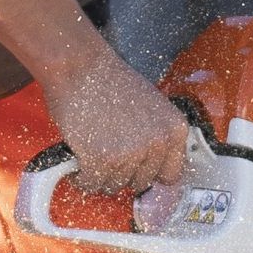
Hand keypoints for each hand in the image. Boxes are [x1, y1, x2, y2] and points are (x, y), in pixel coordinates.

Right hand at [45, 38, 191, 195]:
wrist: (81, 67)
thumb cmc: (110, 82)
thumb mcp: (152, 107)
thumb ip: (157, 135)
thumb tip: (150, 165)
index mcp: (175, 129)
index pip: (171, 174)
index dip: (150, 172)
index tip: (137, 170)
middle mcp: (158, 143)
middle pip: (141, 182)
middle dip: (123, 173)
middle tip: (108, 157)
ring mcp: (130, 154)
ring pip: (114, 186)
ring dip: (100, 176)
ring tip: (90, 156)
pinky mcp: (101, 160)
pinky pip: (91, 184)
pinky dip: (81, 179)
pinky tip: (78, 164)